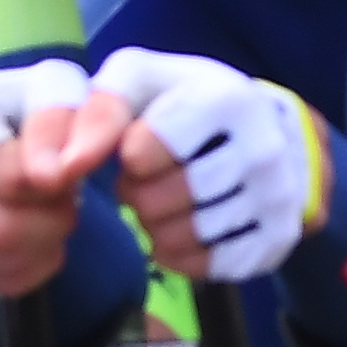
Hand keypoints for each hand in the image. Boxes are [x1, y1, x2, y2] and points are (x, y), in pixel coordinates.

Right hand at [0, 58, 102, 308]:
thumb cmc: (26, 108)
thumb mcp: (58, 88)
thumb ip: (68, 118)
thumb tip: (56, 173)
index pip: (11, 179)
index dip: (55, 182)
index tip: (68, 170)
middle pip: (0, 228)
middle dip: (52, 216)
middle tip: (64, 195)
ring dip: (43, 240)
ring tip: (48, 208)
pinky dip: (27, 267)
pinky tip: (33, 237)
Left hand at [92, 47, 321, 282]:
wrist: (265, 125)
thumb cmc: (186, 99)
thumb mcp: (139, 80)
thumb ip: (97, 109)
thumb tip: (65, 169)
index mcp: (228, 99)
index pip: (140, 153)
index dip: (126, 157)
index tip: (139, 146)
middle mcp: (264, 149)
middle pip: (157, 201)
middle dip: (138, 194)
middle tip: (148, 180)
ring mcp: (280, 197)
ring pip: (182, 238)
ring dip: (156, 226)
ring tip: (165, 202)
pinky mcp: (281, 238)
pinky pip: (210, 267)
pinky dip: (183, 254)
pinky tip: (184, 229)